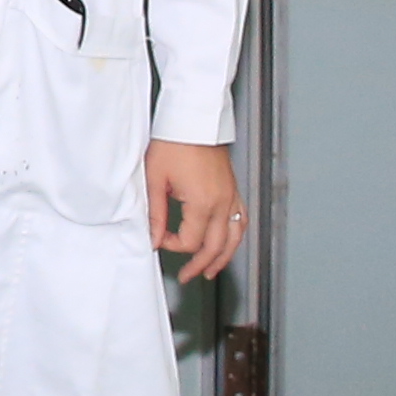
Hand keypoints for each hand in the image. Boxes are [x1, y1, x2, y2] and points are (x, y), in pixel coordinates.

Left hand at [149, 140, 248, 285]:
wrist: (194, 120)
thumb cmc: (174, 143)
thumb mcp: (156, 180)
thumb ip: (155, 214)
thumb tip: (154, 238)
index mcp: (202, 203)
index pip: (190, 241)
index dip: (172, 245)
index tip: (160, 237)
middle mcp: (222, 203)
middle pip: (215, 247)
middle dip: (200, 265)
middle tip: (187, 276)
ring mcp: (231, 196)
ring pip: (234, 238)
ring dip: (223, 257)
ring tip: (212, 271)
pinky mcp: (233, 189)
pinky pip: (241, 220)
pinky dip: (235, 237)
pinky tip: (227, 243)